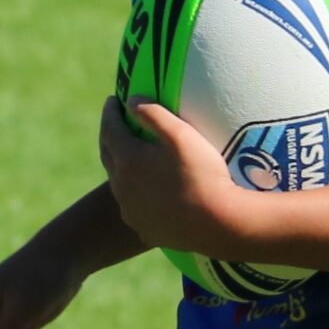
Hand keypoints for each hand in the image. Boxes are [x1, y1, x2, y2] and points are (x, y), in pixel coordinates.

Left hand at [99, 97, 242, 256]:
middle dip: (109, 136)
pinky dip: (133, 194)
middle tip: (115, 124)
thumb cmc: (203, 175)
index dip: (111, 112)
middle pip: (108, 155)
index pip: (110, 128)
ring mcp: (131, 210)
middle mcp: (122, 186)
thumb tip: (132, 100)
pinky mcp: (144, 228)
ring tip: (128, 158)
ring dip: (119, 167)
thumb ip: (154, 113)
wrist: (219, 224)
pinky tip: (143, 194)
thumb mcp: (181, 135)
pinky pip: (133, 207)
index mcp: (128, 159)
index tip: (113, 100)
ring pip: (118, 184)